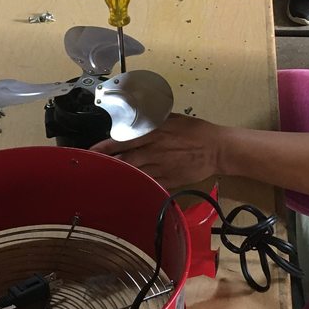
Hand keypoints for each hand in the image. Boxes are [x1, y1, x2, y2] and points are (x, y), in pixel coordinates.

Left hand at [90, 115, 223, 188]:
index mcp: (154, 133)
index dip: (105, 147)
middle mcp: (153, 151)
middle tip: (91, 168)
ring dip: (118, 176)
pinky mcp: (168, 181)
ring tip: (103, 179)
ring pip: (133, 174)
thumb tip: (136, 120)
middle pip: (124, 160)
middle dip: (106, 164)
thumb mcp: (172, 119)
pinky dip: (136, 187)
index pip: (123, 140)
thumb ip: (153, 120)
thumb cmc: (195, 131)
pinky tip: (126, 189)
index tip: (91, 151)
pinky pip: (148, 185)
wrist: (216, 149)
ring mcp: (160, 168)